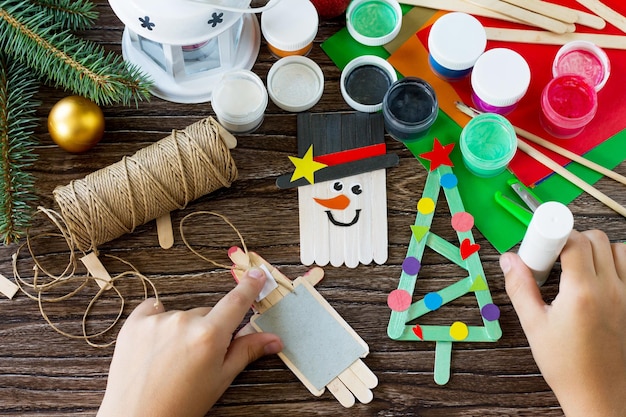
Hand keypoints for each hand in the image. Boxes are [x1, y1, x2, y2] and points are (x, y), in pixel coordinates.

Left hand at [97, 268, 282, 416]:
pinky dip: (158, 321)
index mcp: (210, 336)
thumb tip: (275, 339)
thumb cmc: (181, 404)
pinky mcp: (135, 322)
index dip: (249, 286)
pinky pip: (153, 309)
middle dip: (208, 329)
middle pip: (207, 314)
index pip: (237, 302)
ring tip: (172, 359)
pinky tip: (156, 343)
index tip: (257, 273)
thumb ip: (246, 351)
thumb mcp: (220, 379)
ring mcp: (157, 320)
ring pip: (182, 315)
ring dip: (182, 329)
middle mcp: (184, 321)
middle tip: (199, 357)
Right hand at [500, 230, 625, 416]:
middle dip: (571, 239)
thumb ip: (520, 287)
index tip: (540, 244)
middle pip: (595, 239)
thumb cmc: (567, 366)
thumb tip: (509, 260)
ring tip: (576, 267)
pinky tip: (596, 278)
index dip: (554, 234)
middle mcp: (611, 290)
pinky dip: (616, 263)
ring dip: (597, 249)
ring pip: (618, 249)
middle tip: (553, 259)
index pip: (574, 241)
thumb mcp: (534, 325)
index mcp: (582, 293)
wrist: (600, 396)